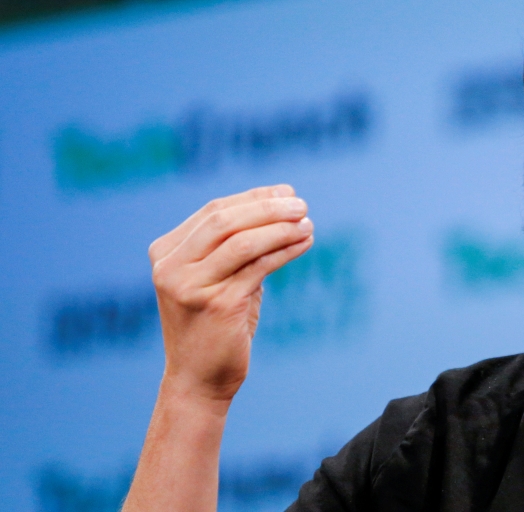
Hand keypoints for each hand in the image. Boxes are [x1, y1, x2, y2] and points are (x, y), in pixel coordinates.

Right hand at [148, 184, 313, 402]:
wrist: (198, 380)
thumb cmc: (215, 324)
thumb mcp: (218, 277)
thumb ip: (237, 244)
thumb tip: (282, 204)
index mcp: (166, 252)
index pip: (213, 211)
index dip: (253, 197)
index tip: (287, 192)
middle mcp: (171, 266)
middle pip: (225, 220)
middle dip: (268, 208)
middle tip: (302, 205)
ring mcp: (190, 286)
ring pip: (243, 242)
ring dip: (281, 228)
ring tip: (308, 223)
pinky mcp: (216, 305)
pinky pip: (259, 267)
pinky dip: (285, 251)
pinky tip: (305, 243)